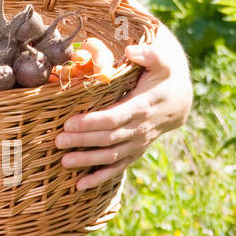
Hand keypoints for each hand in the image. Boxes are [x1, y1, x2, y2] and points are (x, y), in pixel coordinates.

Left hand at [54, 32, 192, 190]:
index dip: (93, 122)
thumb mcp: (161, 62)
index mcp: (142, 107)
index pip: (114, 118)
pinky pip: (117, 168)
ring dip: (87, 161)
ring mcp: (137, 143)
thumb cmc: (162, 76)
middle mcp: (139, 129)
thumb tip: (132, 50)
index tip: (69, 122)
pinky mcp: (133, 152)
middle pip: (108, 138)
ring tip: (63, 162)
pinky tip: (80, 186)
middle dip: (83, 141)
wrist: (178, 101)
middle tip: (58, 140)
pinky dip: (99, 178)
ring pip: (111, 156)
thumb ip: (149, 55)